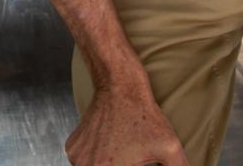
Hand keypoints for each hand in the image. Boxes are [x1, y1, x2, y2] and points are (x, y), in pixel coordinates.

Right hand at [65, 80, 189, 165]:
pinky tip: (110, 144)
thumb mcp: (170, 147)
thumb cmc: (143, 114)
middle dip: (121, 165)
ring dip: (109, 164)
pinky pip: (84, 161)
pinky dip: (97, 158)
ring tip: (121, 148)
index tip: (138, 160)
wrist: (118, 84)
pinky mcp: (72, 148)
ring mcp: (77, 158)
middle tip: (131, 155)